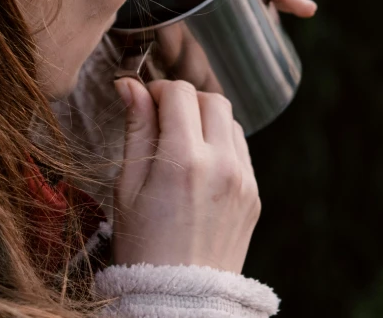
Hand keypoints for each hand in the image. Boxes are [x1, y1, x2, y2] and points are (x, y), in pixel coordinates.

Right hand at [111, 78, 259, 273]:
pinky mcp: (254, 194)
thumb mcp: (128, 186)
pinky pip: (241, 150)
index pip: (181, 93)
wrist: (179, 298)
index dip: (159, 90)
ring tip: (181, 144)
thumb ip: (135, 129)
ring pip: (231, 121)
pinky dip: (221, 144)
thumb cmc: (143, 246)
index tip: (146, 103)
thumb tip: (130, 85)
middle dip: (186, 100)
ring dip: (206, 120)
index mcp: (184, 160)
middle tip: (163, 119)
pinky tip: (199, 165)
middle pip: (212, 99)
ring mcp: (244, 180)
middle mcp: (222, 164)